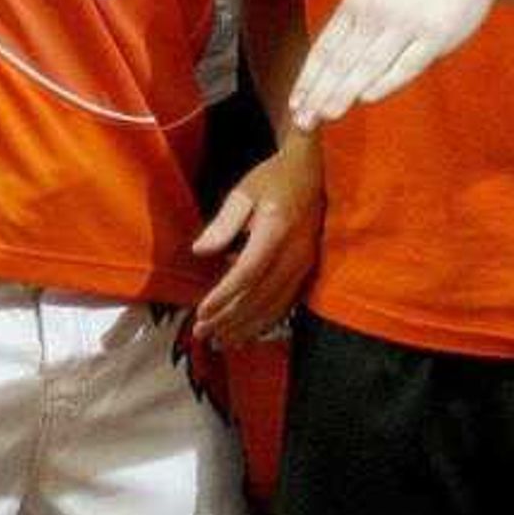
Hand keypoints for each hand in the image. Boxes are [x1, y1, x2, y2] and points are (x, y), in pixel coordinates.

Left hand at [189, 138, 322, 348]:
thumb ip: (223, 223)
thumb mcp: (244, 192)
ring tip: (220, 340)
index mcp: (276, 229)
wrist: (313, 174)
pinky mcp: (308, 272)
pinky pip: (287, 304)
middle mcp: (295, 253)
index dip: (224, 295)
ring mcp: (305, 265)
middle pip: (259, 296)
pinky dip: (265, 322)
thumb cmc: (274, 180)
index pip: (248, 272)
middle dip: (229, 318)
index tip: (201, 312)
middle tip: (202, 333)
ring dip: (245, 326)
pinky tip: (247, 332)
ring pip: (274, 306)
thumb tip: (200, 251)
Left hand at [290, 0, 504, 127]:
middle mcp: (377, 12)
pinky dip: (385, 82)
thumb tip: (332, 73)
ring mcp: (406, 23)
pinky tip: (367, 98)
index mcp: (357, 2)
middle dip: (319, 94)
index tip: (295, 106)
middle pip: (341, 60)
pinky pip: (406, 64)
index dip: (308, 79)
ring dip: (344, 92)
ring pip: (368, 65)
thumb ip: (357, 30)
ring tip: (326, 115)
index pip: (325, 48)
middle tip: (303, 123)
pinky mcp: (435, 34)